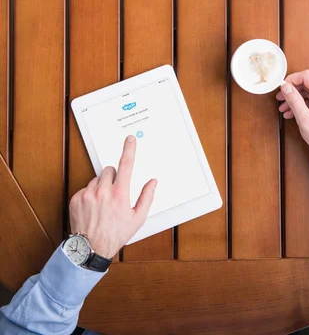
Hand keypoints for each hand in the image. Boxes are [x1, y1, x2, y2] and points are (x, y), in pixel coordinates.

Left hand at [69, 135, 156, 257]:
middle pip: (109, 170)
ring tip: (102, 203)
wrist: (90, 249)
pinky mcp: (76, 198)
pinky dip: (90, 194)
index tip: (130, 139)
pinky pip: (85, 188)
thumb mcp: (137, 218)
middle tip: (115, 192)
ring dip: (101, 186)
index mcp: (120, 194)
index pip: (126, 165)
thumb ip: (147, 197)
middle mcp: (103, 191)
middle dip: (113, 177)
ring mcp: (88, 194)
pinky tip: (93, 208)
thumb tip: (152, 182)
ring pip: (97, 178)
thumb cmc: (116, 234)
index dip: (129, 149)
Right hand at [276, 69, 308, 153]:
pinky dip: (303, 103)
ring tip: (285, 108)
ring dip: (296, 98)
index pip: (306, 76)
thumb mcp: (305, 120)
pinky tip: (294, 112)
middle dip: (292, 90)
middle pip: (307, 83)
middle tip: (280, 99)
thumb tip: (285, 87)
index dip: (291, 79)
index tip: (282, 87)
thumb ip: (294, 101)